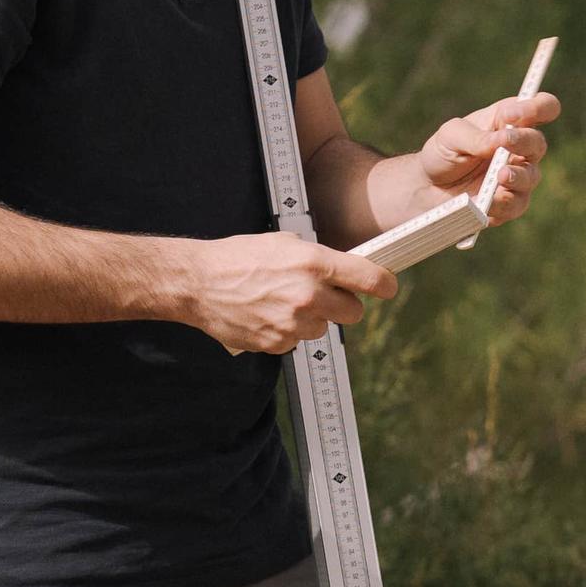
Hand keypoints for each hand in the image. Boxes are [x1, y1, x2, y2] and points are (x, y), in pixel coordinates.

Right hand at [179, 233, 397, 354]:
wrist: (198, 282)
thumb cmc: (239, 258)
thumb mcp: (285, 243)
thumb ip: (319, 258)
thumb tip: (344, 269)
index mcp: (314, 263)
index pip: (370, 280)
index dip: (384, 285)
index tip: (387, 288)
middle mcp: (309, 295)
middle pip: (354, 313)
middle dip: (343, 304)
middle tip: (324, 295)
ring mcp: (294, 323)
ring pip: (324, 328)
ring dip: (312, 319)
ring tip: (281, 302)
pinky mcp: (279, 343)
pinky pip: (298, 341)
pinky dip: (289, 332)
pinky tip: (268, 315)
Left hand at [415, 90, 561, 223]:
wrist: (427, 188)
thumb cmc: (443, 153)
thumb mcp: (451, 136)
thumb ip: (476, 136)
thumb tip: (501, 140)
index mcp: (508, 122)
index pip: (542, 108)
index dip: (536, 108)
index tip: (511, 115)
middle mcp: (519, 149)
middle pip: (538, 142)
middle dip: (524, 141)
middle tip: (506, 141)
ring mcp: (518, 177)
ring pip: (532, 175)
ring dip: (518, 175)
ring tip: (500, 175)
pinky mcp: (509, 204)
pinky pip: (516, 204)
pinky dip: (502, 202)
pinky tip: (488, 200)